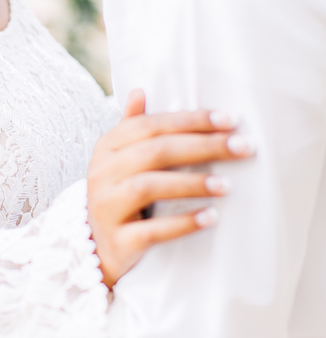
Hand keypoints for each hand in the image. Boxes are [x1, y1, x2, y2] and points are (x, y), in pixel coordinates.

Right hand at [88, 90, 253, 287]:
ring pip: (149, 187)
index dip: (191, 120)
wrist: (94, 246)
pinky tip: (211, 217)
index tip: (229, 120)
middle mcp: (102, 173)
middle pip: (155, 152)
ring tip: (227, 184)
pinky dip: (183, 223)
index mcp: (107, 147)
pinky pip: (152, 231)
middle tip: (242, 147)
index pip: (151, 125)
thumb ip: (132, 127)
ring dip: (192, 183)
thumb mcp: (119, 159)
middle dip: (203, 147)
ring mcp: (107, 207)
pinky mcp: (119, 240)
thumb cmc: (118, 194)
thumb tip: (139, 91)